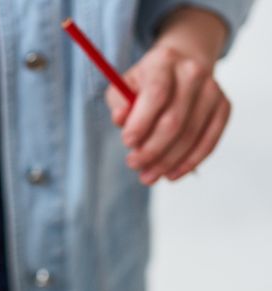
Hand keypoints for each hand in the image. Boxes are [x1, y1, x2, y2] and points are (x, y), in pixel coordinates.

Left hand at [106, 7, 229, 183]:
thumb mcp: (124, 85)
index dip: (141, 122)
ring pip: (191, 134)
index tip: (127, 142)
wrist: (183, 63)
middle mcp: (193, 73)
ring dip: (167, 161)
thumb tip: (120, 119)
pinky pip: (210, 140)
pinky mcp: (224, 107)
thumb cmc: (146, 81)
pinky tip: (172, 174)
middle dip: (151, 149)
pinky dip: (190, 161)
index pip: (156, 93)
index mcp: (164, 62)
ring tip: (148, 176)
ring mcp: (212, 90)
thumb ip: (119, 102)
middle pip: (174, 120)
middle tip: (133, 164)